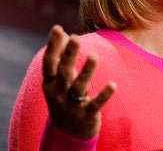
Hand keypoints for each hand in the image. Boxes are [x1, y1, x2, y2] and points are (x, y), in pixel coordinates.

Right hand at [41, 25, 116, 139]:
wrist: (67, 134)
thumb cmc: (63, 99)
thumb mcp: (57, 81)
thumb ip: (60, 59)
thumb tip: (63, 32)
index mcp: (50, 83)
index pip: (49, 62)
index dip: (53, 45)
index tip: (58, 28)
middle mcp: (58, 93)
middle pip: (64, 71)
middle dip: (69, 55)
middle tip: (76, 38)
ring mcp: (71, 105)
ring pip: (79, 86)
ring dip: (86, 71)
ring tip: (94, 56)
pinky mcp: (86, 115)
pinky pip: (95, 104)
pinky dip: (104, 95)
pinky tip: (113, 84)